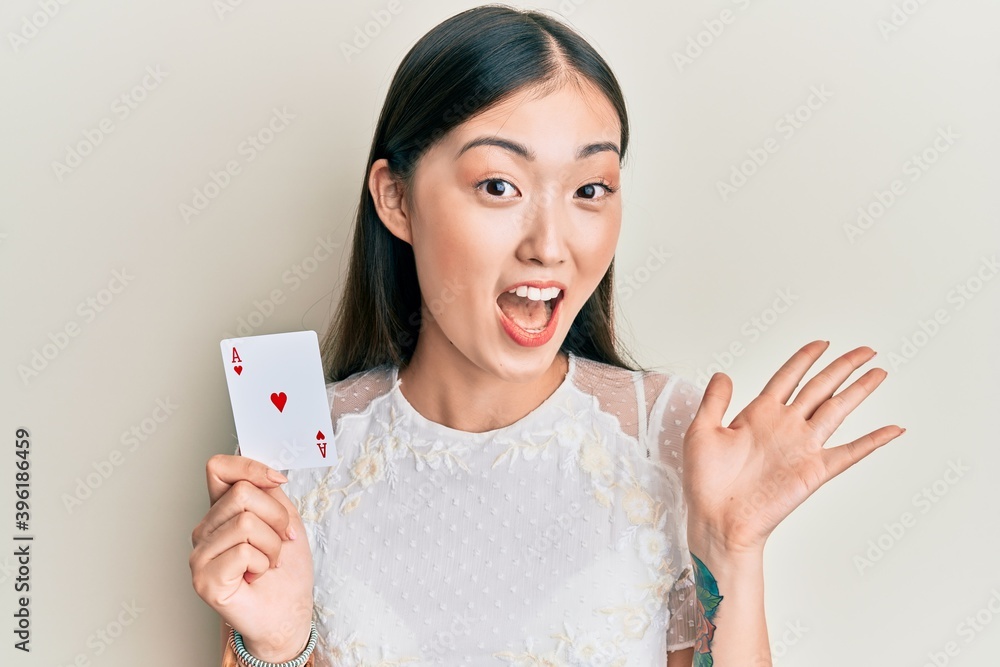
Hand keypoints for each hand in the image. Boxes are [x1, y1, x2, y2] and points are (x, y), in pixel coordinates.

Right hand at [189, 455, 313, 660]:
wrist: (289, 610)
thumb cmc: (286, 569)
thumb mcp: (285, 518)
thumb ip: (269, 492)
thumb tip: (265, 472)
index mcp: (221, 511)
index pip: (218, 468)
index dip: (250, 467)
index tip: (277, 481)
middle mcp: (205, 530)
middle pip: (242, 493)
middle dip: (276, 517)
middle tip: (281, 541)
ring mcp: (200, 554)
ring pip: (246, 522)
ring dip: (273, 545)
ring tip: (267, 562)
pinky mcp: (204, 579)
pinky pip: (244, 552)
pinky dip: (263, 564)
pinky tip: (256, 576)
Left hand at [683, 340, 904, 554]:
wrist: (716, 519)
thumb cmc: (705, 482)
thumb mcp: (701, 431)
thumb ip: (715, 401)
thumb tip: (723, 373)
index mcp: (758, 414)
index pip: (787, 377)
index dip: (805, 359)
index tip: (822, 343)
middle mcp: (784, 426)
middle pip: (820, 387)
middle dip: (842, 367)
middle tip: (866, 350)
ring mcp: (802, 447)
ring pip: (837, 410)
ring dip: (859, 391)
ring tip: (879, 373)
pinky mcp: (813, 471)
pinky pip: (850, 453)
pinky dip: (873, 441)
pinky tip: (893, 429)